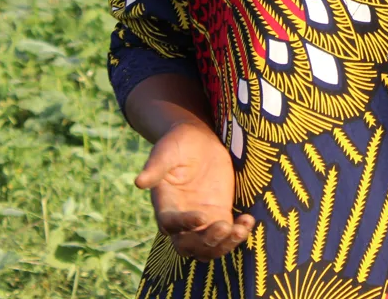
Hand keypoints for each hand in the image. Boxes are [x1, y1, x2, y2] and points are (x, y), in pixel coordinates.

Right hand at [135, 120, 254, 259]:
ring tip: (241, 229)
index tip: (202, 217)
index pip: (170, 224)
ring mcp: (202, 220)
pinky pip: (228, 233)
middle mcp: (181, 218)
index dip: (185, 224)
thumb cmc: (178, 143)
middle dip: (206, 243)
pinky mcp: (219, 215)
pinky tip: (248, 220)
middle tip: (224, 227)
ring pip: (209, 247)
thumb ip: (155, 167)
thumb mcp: (166, 151)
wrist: (198, 140)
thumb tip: (139, 182)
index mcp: (165, 204)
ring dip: (225, 244)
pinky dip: (238, 233)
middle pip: (189, 246)